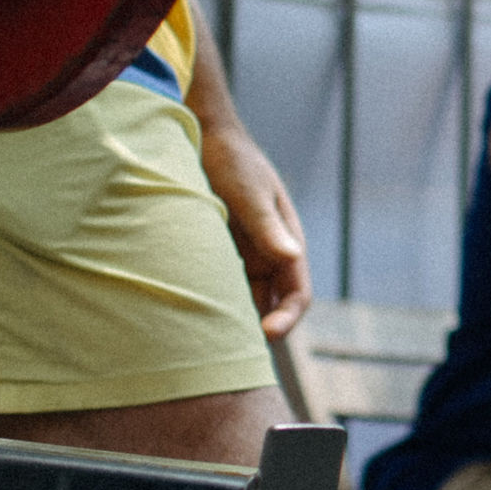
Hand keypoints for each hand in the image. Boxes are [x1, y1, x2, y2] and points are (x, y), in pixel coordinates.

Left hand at [197, 103, 311, 337]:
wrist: (202, 135)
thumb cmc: (231, 159)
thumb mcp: (248, 192)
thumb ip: (266, 225)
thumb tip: (293, 257)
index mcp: (287, 241)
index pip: (298, 292)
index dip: (288, 318)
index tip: (267, 335)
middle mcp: (269, 253)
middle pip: (273, 304)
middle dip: (260, 330)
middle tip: (235, 355)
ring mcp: (244, 254)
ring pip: (245, 299)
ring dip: (236, 320)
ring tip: (212, 343)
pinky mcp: (219, 252)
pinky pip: (221, 286)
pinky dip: (214, 303)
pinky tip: (192, 316)